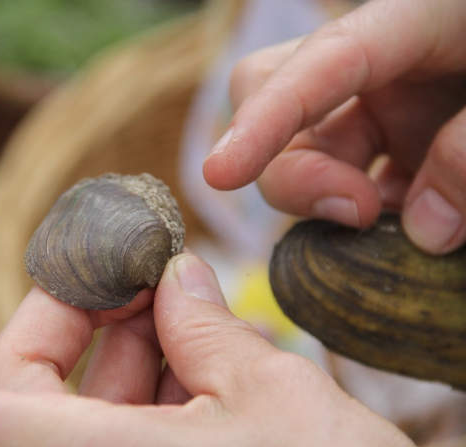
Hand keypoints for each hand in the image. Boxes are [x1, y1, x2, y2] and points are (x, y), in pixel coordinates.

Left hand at [0, 253, 436, 446]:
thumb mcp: (278, 399)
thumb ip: (210, 330)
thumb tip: (175, 279)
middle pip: (20, 386)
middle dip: (74, 315)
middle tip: (134, 265)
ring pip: (74, 405)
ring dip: (122, 342)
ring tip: (178, 299)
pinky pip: (114, 429)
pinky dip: (147, 379)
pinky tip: (192, 346)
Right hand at [204, 0, 465, 253]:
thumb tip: (423, 229)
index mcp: (417, 20)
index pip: (321, 61)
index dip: (263, 117)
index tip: (220, 176)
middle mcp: (383, 65)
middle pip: (283, 108)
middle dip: (295, 174)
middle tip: (361, 215)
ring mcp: (385, 105)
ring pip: (307, 153)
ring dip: (330, 202)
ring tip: (399, 229)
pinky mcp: (397, 141)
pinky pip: (348, 180)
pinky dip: (360, 213)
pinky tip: (407, 227)